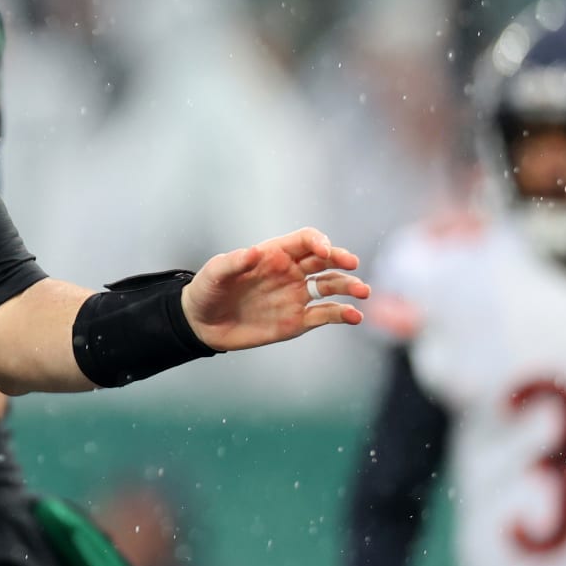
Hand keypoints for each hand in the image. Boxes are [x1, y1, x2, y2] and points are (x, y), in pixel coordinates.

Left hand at [183, 227, 367, 351]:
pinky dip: (343, 314)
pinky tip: (354, 316)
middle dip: (341, 258)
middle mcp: (290, 272)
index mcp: (274, 254)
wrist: (203, 325)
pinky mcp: (298, 320)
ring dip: (349, 286)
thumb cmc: (207, 291)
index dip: (318, 241)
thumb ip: (232, 263)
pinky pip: (326, 315)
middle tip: (352, 264)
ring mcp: (296, 296)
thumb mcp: (213, 274)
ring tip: (362, 291)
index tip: (324, 251)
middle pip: (324, 260)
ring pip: (331, 285)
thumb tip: (254, 253)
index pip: (305, 240)